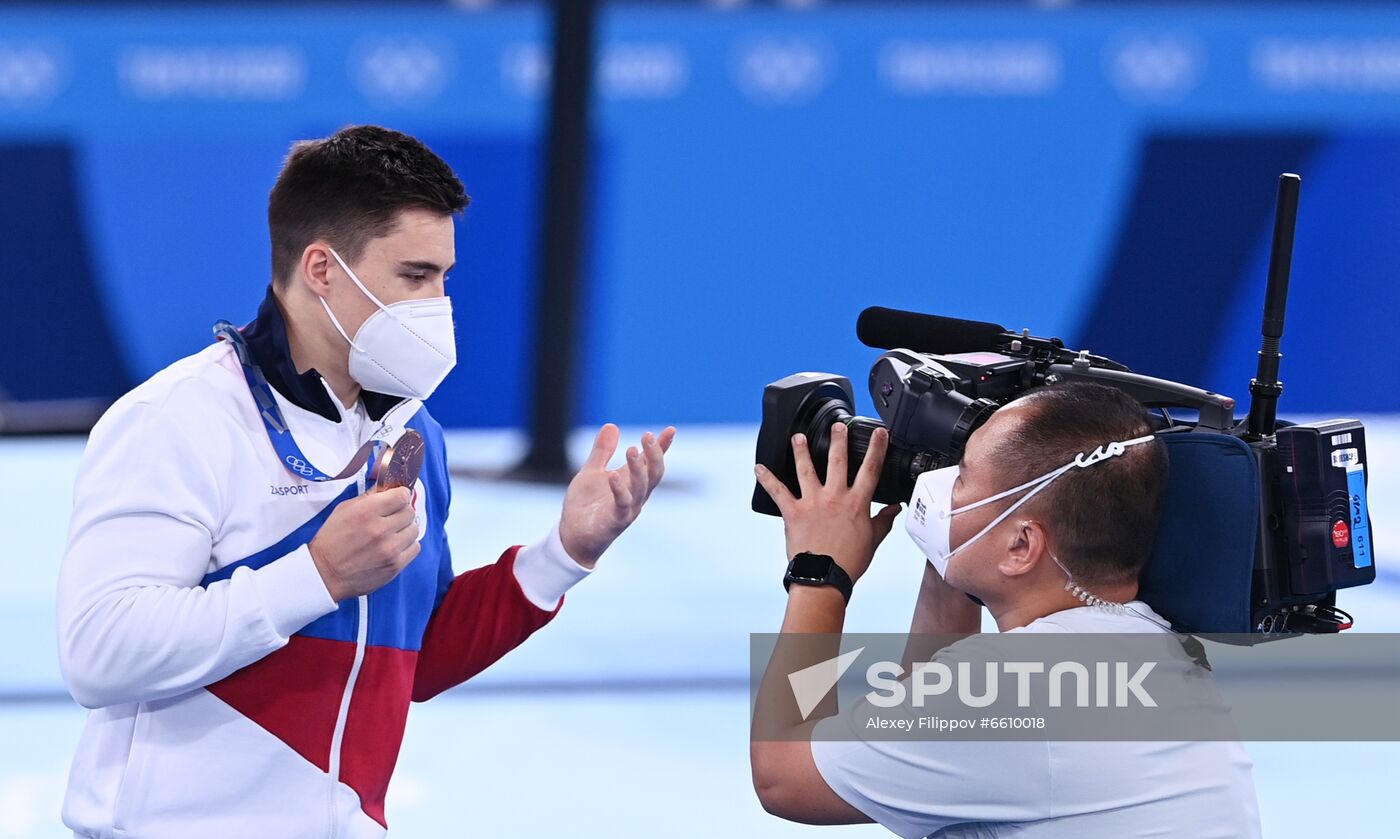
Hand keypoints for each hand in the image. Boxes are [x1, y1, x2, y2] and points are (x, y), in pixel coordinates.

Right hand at [308, 487, 419, 600]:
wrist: (325, 574)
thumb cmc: (332, 541)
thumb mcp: (344, 509)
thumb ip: (369, 496)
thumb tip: (388, 485)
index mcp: (367, 512)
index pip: (402, 495)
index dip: (400, 495)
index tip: (396, 499)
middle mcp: (381, 529)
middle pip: (410, 512)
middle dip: (401, 512)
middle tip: (391, 517)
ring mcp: (390, 549)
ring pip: (414, 529)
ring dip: (405, 529)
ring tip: (391, 533)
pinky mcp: (395, 565)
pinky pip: (415, 548)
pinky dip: (407, 546)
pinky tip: (393, 546)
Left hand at [559, 424, 675, 566]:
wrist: (573, 537)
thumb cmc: (585, 505)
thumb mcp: (591, 472)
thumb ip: (602, 451)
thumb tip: (612, 425)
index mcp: (631, 482)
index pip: (651, 462)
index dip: (662, 447)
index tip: (670, 430)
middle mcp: (636, 495)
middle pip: (654, 473)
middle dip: (654, 455)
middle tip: (647, 435)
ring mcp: (629, 508)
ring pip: (641, 487)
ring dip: (638, 468)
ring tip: (632, 449)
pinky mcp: (616, 521)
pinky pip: (622, 504)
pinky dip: (619, 490)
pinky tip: (612, 476)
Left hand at [754, 423, 900, 583]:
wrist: (824, 576)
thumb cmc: (848, 561)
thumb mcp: (873, 540)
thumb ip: (883, 521)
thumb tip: (894, 509)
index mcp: (856, 503)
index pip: (870, 469)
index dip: (877, 448)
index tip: (879, 432)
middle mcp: (834, 497)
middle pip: (837, 460)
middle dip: (838, 439)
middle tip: (837, 425)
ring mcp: (812, 502)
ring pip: (805, 469)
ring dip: (801, 450)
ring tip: (798, 437)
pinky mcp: (793, 512)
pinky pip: (777, 492)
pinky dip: (767, 479)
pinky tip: (758, 468)